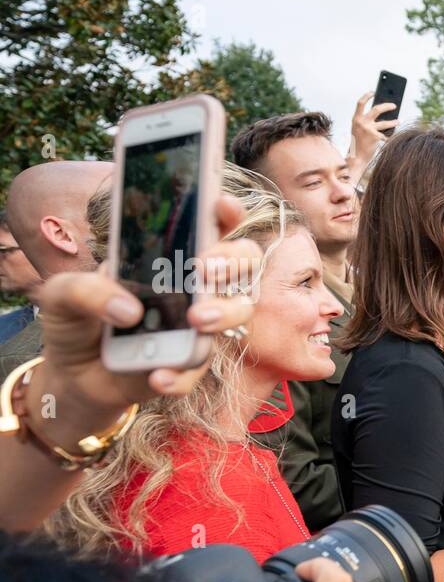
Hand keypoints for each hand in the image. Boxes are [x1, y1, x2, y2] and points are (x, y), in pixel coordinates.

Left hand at [29, 194, 257, 449]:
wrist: (72, 373)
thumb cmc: (77, 319)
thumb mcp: (61, 293)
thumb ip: (84, 289)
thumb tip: (129, 310)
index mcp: (167, 256)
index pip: (210, 225)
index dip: (225, 211)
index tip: (222, 205)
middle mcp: (194, 287)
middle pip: (243, 264)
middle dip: (233, 261)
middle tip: (203, 271)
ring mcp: (198, 325)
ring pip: (239, 311)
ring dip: (224, 312)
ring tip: (196, 320)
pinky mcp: (190, 363)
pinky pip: (201, 368)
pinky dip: (182, 375)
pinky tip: (156, 376)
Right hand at [347, 90, 398, 178]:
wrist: (357, 157)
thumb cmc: (359, 142)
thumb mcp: (360, 129)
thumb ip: (367, 121)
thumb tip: (382, 113)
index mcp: (356, 118)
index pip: (360, 103)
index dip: (367, 96)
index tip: (374, 91)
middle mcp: (361, 122)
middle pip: (377, 109)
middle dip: (387, 106)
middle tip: (394, 105)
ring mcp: (368, 129)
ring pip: (385, 123)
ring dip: (393, 122)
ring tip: (398, 121)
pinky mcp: (375, 137)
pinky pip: (385, 135)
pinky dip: (388, 137)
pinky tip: (391, 138)